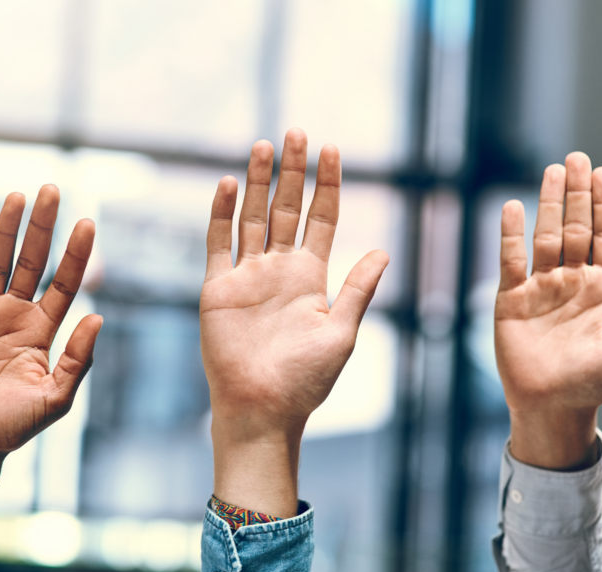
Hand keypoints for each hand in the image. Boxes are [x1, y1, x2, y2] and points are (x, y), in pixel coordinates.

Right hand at [0, 185, 101, 456]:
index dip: (76, 253)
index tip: (87, 221)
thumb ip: (77, 359)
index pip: (64, 282)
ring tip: (17, 196)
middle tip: (52, 189)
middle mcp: (16, 315)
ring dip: (5, 230)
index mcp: (43, 330)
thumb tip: (99, 318)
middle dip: (43, 227)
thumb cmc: (14, 427)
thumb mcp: (56, 397)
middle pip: (32, 261)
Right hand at [201, 128, 388, 516]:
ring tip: (264, 145)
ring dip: (258, 182)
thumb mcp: (341, 331)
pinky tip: (231, 184)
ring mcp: (247, 276)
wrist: (262, 408)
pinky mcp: (217, 289)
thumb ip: (358, 289)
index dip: (327, 185)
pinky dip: (223, 214)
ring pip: (253, 218)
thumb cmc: (305, 379)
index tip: (332, 150)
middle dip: (292, 172)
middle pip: (286, 209)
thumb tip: (384, 251)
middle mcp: (279, 270)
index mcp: (311, 278)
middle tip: (297, 132)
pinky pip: (218, 243)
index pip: (321, 219)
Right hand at [494, 152, 601, 468]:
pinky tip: (513, 208)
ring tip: (553, 171)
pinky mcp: (512, 300)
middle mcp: (573, 281)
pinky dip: (511, 234)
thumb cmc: (595, 382)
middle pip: (575, 227)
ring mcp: (542, 288)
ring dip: (549, 203)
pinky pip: (511, 261)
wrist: (551, 407)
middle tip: (578, 158)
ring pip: (546, 236)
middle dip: (578, 193)